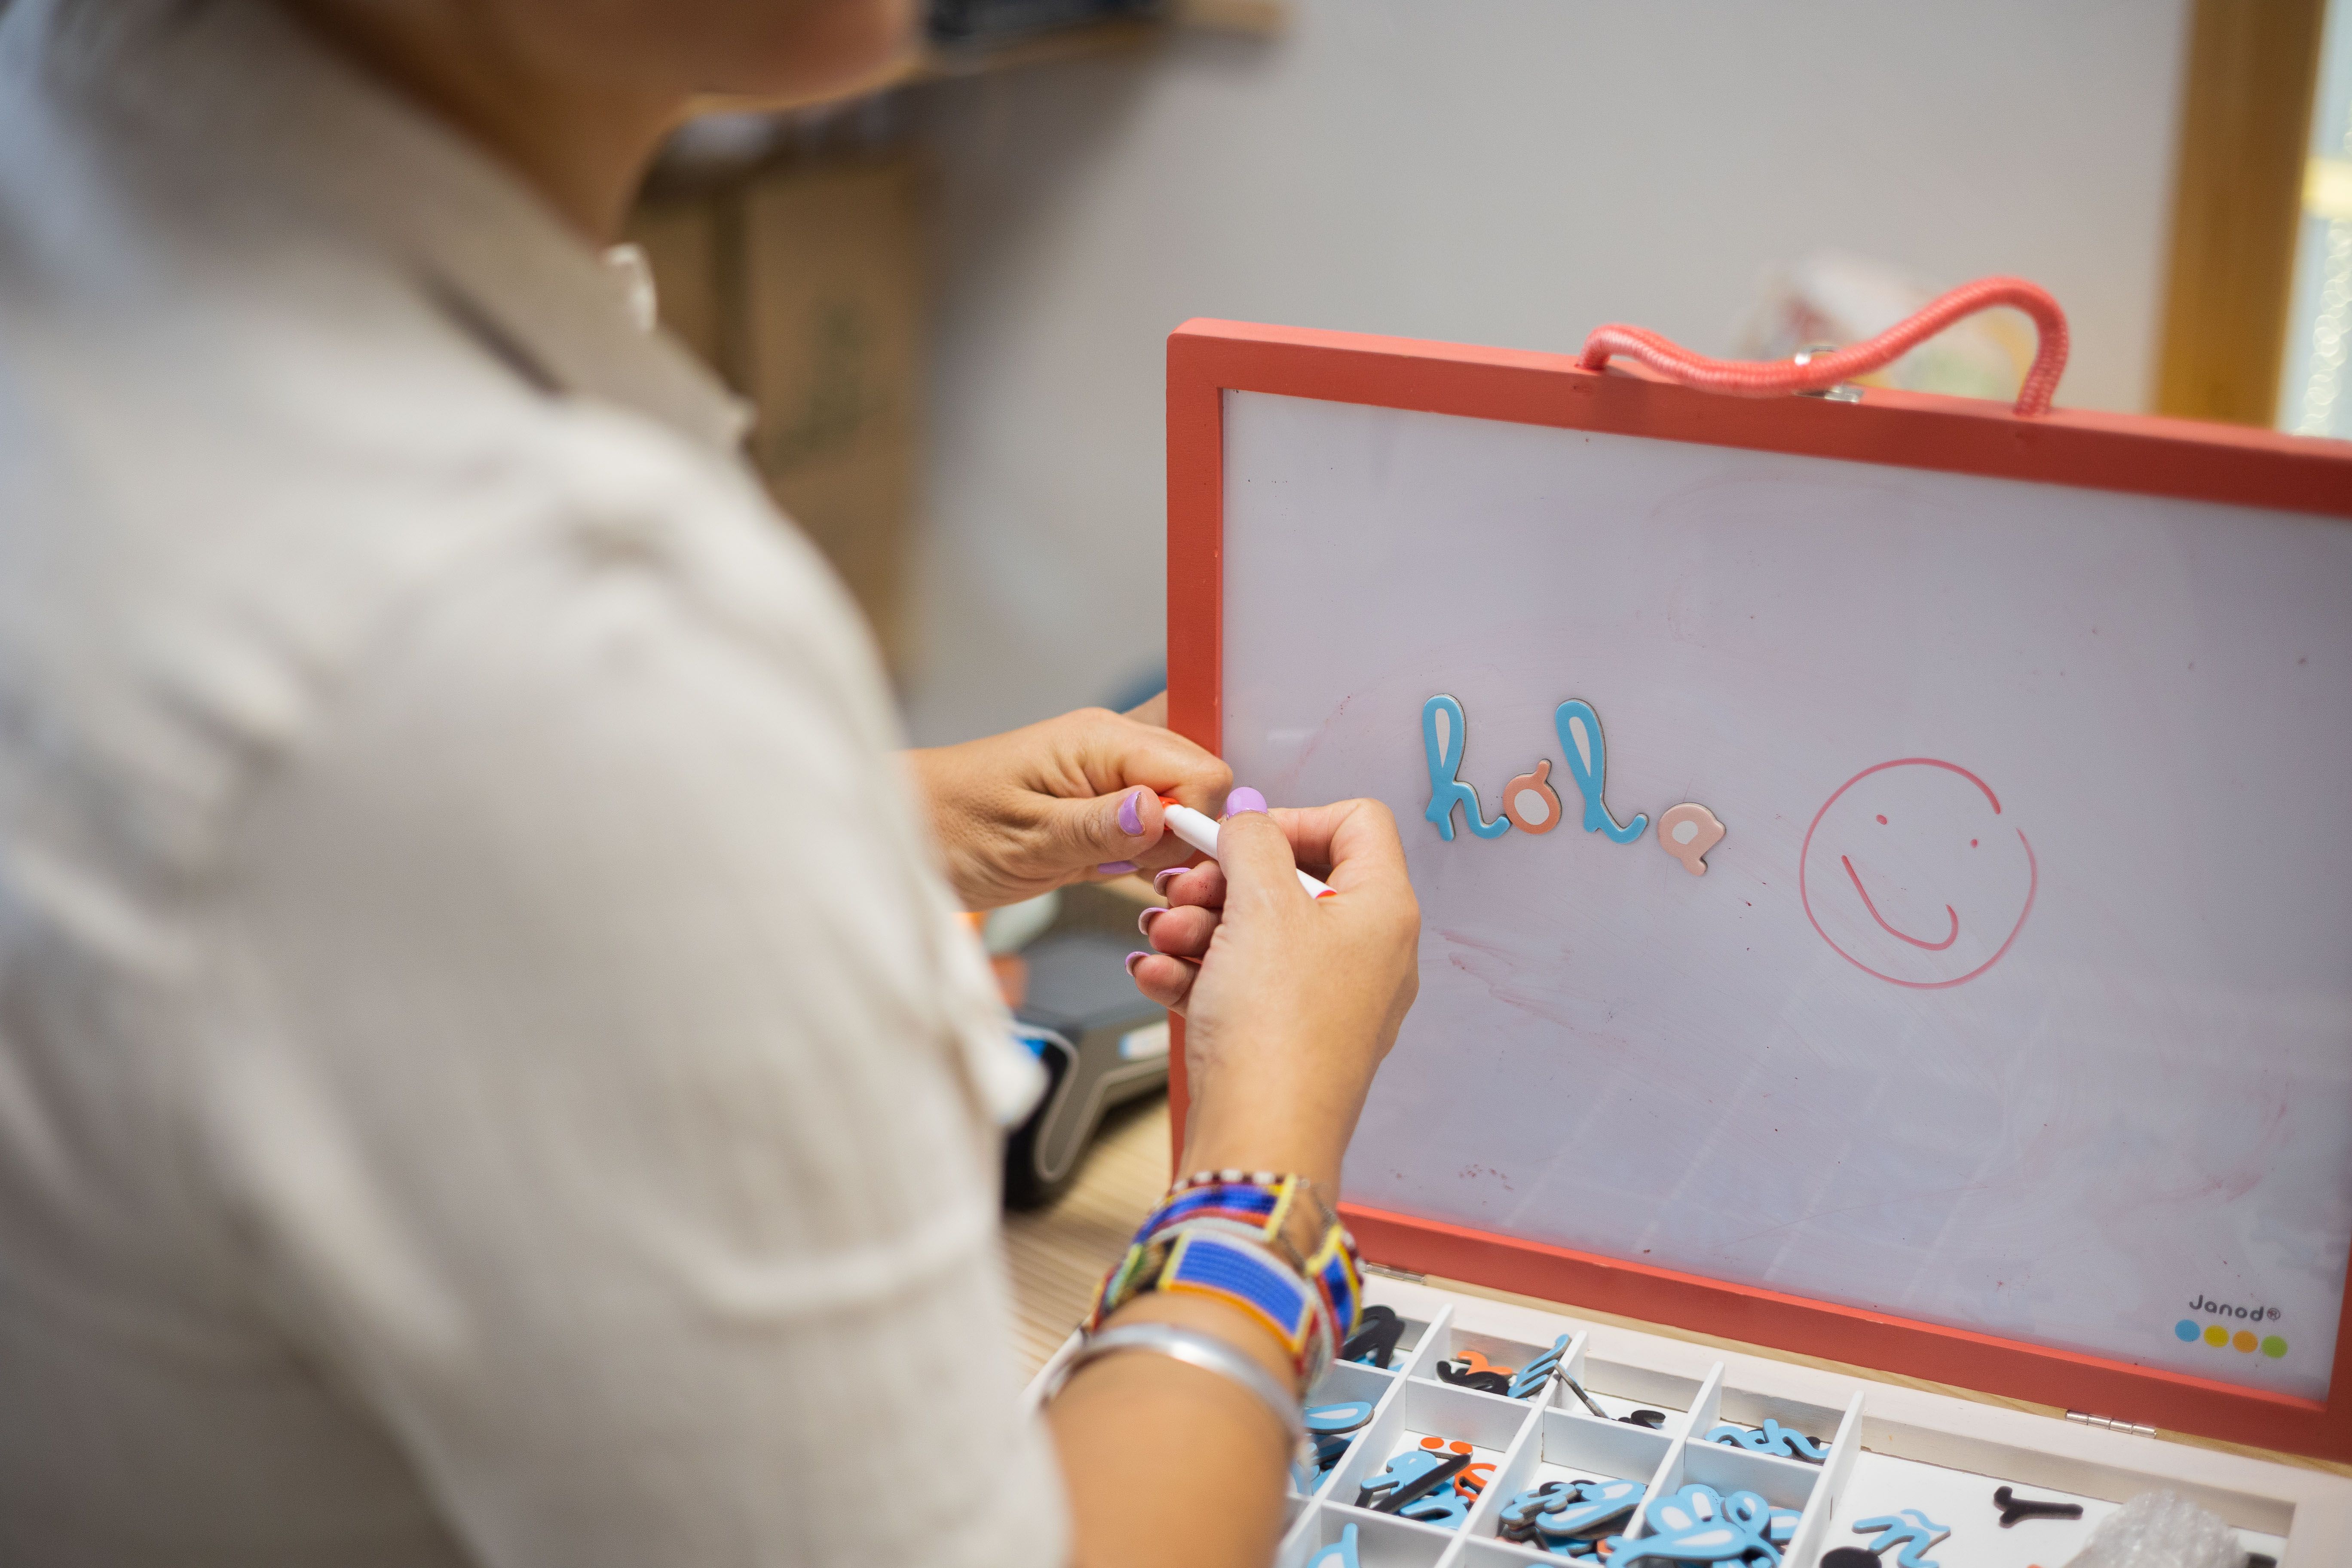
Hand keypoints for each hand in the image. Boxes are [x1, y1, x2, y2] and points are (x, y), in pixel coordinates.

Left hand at [905, 697, 1230, 909]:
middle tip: (1138, 875)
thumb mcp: (1025, 838)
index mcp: (1101, 740)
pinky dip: (1148, 857)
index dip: (1195, 822)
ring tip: (1116, 873)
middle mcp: (1114, 747)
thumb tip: (1160, 814)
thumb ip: (1097, 828)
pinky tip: (1113, 872)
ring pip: (1184, 807)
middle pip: (1202, 785)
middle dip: (1187, 837)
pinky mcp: (1103, 805)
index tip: (1160, 863)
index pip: (1201, 771)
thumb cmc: (953, 827)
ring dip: (1167, 850)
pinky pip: (1155, 825)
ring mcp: (1110, 775)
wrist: (909, 828)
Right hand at [1130, 796, 1419, 1191]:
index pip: (1356, 824)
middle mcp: (1368, 953)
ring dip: (1199, 927)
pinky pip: (1244, 985)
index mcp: (1383, 910)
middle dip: (1223, 881)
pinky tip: (1159, 977)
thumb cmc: (1277, 1030)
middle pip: (1293, 881)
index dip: (1291, 817)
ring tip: (1161, 939)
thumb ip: (1253, 842)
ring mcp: (1331, 998)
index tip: (1238, 838)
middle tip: (1181, 891)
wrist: (1260, 1141)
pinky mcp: (1291, 1036)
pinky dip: (1199, 975)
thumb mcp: (1259, 906)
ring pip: (1260, 934)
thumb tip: (1251, 817)